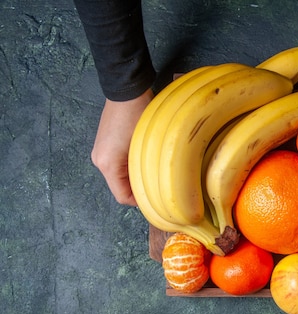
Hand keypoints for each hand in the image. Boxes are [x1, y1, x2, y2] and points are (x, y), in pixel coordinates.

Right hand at [90, 88, 153, 205]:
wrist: (127, 90)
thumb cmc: (138, 115)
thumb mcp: (145, 148)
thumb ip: (145, 171)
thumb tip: (154, 186)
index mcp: (107, 165)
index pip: (123, 197)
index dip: (141, 201)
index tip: (158, 199)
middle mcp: (99, 161)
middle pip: (121, 187)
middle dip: (139, 188)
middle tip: (160, 185)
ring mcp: (101, 152)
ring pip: (121, 176)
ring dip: (136, 176)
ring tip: (154, 171)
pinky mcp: (105, 144)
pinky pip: (119, 164)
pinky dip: (131, 166)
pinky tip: (145, 159)